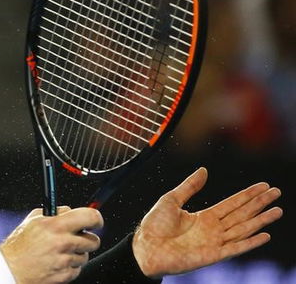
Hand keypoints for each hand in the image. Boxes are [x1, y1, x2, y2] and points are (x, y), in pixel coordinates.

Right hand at [0, 207, 102, 283]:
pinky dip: (70, 266)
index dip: (97, 218)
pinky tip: (57, 262)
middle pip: (94, 240)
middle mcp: (63, 242)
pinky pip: (78, 269)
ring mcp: (65, 261)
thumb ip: (56, 212)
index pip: (90, 217)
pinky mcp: (65, 275)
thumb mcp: (34, 219)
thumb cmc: (20, 244)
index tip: (96, 221)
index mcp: (56, 225)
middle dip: (88, 239)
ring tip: (60, 252)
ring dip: (77, 254)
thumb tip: (71, 210)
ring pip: (86, 256)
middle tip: (78, 238)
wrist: (11, 268)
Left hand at [132, 167, 282, 277]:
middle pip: (242, 214)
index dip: (247, 195)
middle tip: (277, 192)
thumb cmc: (154, 225)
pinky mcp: (212, 255)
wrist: (146, 247)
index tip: (263, 186)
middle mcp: (213, 229)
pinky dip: (250, 242)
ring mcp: (215, 242)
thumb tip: (204, 170)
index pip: (232, 203)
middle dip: (259, 203)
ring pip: (243, 228)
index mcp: (204, 217)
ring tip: (277, 210)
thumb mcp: (171, 199)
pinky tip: (264, 234)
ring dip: (261, 220)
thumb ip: (190, 186)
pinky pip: (235, 247)